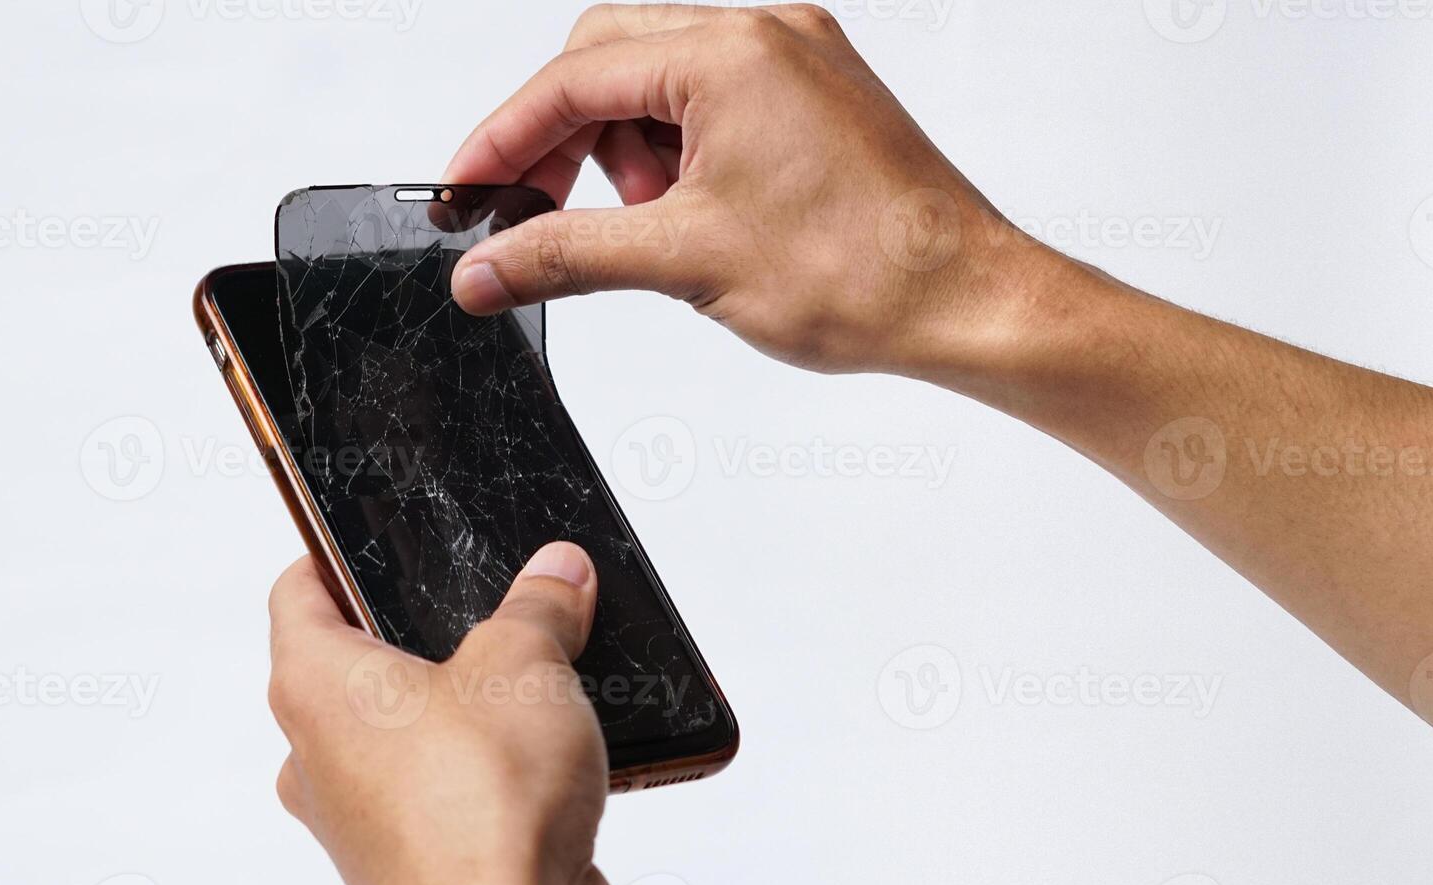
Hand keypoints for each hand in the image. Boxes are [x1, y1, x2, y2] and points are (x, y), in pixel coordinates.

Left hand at [267, 542, 617, 884]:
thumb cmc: (483, 805)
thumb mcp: (526, 660)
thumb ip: (540, 606)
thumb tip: (557, 575)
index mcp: (315, 684)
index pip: (298, 590)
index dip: (333, 555)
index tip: (368, 542)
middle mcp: (318, 755)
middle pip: (356, 668)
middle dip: (422, 641)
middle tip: (481, 614)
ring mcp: (360, 818)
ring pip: (402, 739)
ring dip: (458, 714)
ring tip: (529, 691)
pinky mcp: (409, 864)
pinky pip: (440, 798)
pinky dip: (482, 778)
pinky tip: (545, 764)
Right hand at [443, 2, 1043, 373]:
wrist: (966, 301)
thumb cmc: (863, 272)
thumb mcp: (685, 261)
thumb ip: (566, 255)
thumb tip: (485, 268)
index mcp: (731, 53)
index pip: (576, 78)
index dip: (505, 138)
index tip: (466, 190)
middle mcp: (766, 36)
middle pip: (610, 59)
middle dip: (564, 141)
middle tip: (537, 214)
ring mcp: (795, 62)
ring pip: (660, 82)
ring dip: (627, 152)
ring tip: (651, 227)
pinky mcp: (814, 97)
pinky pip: (713, 103)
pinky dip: (677, 155)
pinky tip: (687, 216)